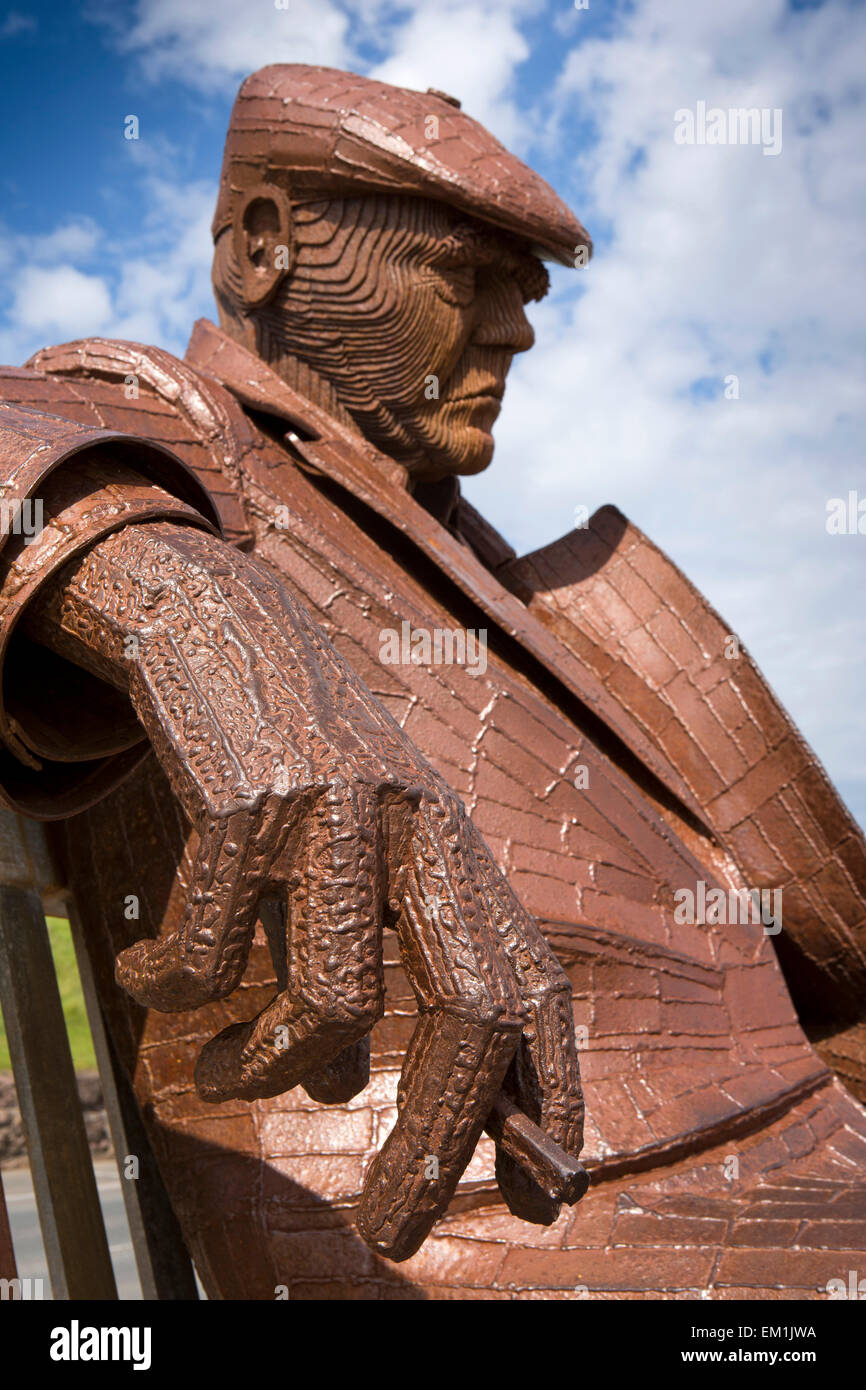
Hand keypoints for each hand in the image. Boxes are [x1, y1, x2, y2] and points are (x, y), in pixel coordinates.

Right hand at [30, 519, 584, 1258]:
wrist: (230, 626)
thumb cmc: (302, 768)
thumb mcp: (355, 862)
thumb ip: (366, 963)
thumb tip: (347, 1090)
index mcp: (456, 852)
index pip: (535, 985)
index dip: (553, 1093)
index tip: (549, 1192)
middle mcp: (420, 832)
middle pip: (473, 1011)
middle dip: (440, 1146)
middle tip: (389, 1235)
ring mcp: (343, 811)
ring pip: (335, 999)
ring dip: (269, 1068)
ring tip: (217, 1073)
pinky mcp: (252, 795)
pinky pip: (214, 950)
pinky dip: (178, 986)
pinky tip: (151, 975)